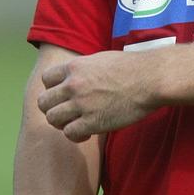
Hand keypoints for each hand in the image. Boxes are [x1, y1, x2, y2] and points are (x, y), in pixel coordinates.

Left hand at [38, 51, 156, 141]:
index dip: (53, 88)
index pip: (46, 79)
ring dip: (63, 123)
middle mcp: (73, 84)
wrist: (150, 79)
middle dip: (53, 108)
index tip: (64, 94)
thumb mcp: (101, 59)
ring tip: (77, 123)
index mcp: (76, 66)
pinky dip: (76, 135)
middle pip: (44, 102)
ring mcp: (81, 104)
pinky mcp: (91, 122)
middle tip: (68, 112)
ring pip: (53, 119)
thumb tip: (75, 77)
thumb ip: (83, 70)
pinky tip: (88, 131)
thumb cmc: (132, 67)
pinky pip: (69, 133)